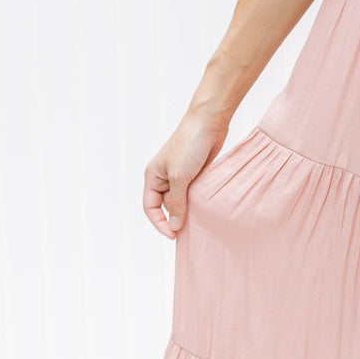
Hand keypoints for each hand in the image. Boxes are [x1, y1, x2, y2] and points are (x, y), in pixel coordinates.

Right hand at [142, 110, 231, 238]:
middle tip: (187, 233)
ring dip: (187, 211)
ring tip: (197, 223)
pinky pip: (193, 194)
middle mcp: (163, 177)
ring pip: (180, 201)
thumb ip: (176, 202)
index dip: (160, 223)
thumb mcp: (180, 177)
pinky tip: (205, 210)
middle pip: (165, 206)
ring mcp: (180, 176)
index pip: (150, 207)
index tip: (174, 235)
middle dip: (174, 219)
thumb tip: (174, 225)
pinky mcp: (195, 173)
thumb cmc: (190, 144)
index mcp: (152, 176)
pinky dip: (197, 202)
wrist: (209, 122)